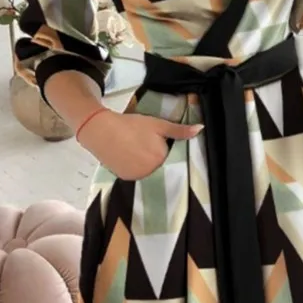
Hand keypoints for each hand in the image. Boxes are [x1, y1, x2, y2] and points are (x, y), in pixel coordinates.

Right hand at [77, 109, 202, 180]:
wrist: (100, 130)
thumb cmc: (131, 125)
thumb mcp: (158, 124)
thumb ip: (180, 130)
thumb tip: (201, 129)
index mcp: (162, 159)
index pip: (174, 158)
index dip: (170, 150)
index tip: (163, 144)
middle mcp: (151, 172)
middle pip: (162, 167)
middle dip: (159, 158)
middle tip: (149, 145)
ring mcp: (138, 177)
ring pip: (151, 173)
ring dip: (149, 165)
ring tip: (140, 151)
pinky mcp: (126, 179)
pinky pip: (138, 176)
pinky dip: (138, 169)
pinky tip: (132, 158)